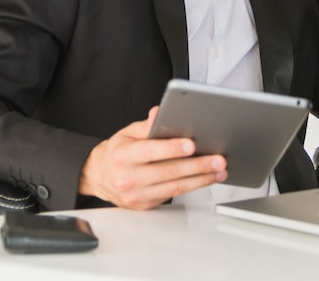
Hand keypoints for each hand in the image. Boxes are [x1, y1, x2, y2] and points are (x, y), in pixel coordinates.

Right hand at [78, 107, 227, 209]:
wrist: (99, 176)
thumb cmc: (118, 151)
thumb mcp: (128, 133)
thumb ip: (146, 125)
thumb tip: (159, 113)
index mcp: (123, 155)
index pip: (150, 151)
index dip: (172, 148)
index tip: (192, 145)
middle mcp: (128, 177)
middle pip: (168, 171)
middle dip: (197, 165)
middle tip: (218, 160)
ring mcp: (136, 195)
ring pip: (174, 187)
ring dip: (201, 179)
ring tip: (219, 171)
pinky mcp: (145, 205)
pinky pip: (172, 194)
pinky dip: (193, 186)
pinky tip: (206, 179)